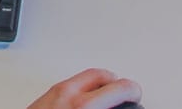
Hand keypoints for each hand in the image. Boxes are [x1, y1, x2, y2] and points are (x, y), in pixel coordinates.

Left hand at [26, 68, 141, 108]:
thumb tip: (112, 105)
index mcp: (84, 106)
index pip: (120, 89)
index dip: (133, 91)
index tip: (137, 94)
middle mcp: (68, 94)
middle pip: (102, 75)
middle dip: (118, 82)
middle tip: (127, 92)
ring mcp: (55, 93)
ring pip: (85, 77)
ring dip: (100, 83)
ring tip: (108, 95)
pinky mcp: (45, 95)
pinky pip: (70, 83)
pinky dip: (83, 87)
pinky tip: (88, 100)